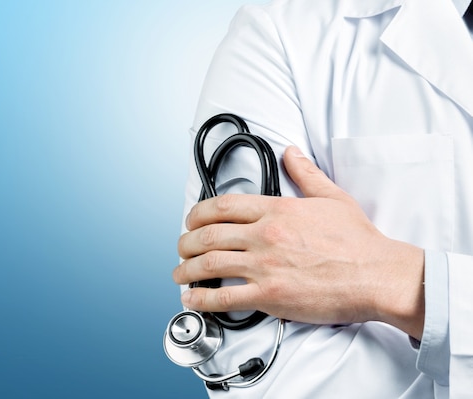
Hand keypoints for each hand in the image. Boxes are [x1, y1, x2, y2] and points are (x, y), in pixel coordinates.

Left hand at [174, 146, 424, 338]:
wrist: (378, 275)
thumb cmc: (359, 242)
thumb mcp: (332, 197)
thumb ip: (306, 174)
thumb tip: (292, 153)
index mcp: (278, 210)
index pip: (223, 206)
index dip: (198, 213)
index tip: (191, 220)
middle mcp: (266, 235)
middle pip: (209, 235)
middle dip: (186, 242)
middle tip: (181, 248)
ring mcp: (266, 266)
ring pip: (210, 264)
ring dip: (187, 269)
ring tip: (180, 273)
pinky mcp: (271, 296)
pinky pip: (225, 297)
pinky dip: (202, 298)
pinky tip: (192, 298)